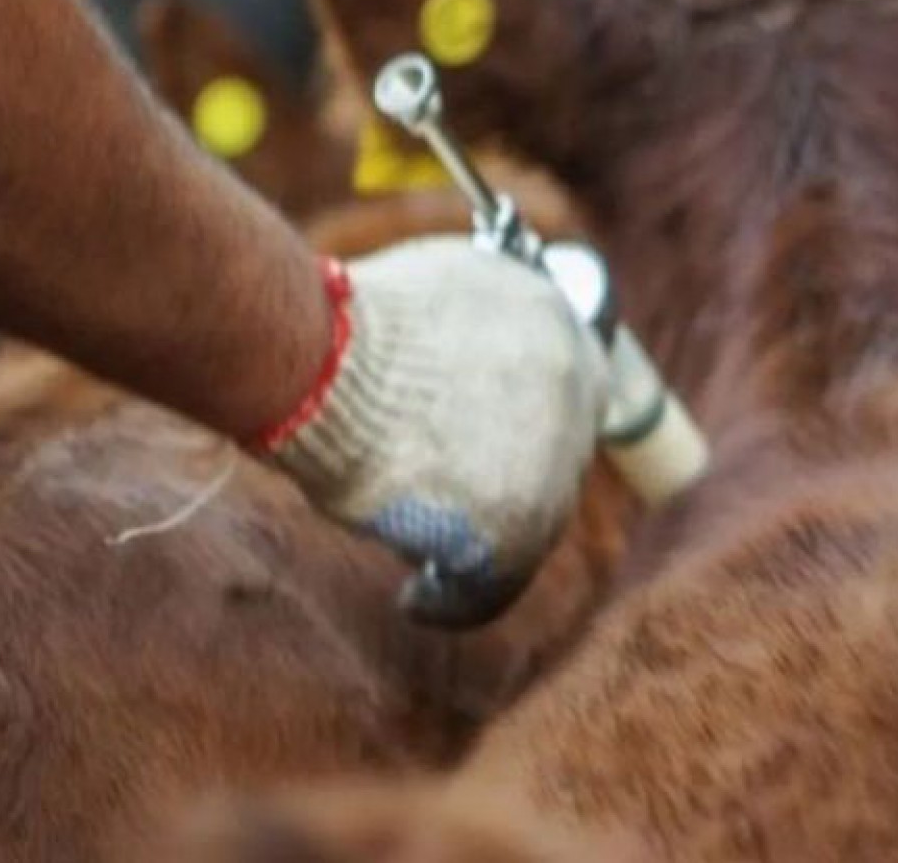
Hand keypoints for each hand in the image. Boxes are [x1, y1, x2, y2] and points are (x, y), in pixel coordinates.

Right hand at [261, 237, 607, 627]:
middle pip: (556, 455)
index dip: (527, 423)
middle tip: (456, 505)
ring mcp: (555, 455)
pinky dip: (454, 600)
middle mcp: (571, 380)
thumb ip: (461, 331)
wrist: (325, 359)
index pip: (565, 383)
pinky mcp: (520, 524)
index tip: (489, 450)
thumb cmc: (343, 328)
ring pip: (532, 519)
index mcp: (552, 314)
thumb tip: (447, 369)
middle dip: (509, 481)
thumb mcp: (426, 296)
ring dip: (484, 542)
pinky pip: (496, 583)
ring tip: (425, 566)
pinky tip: (416, 601)